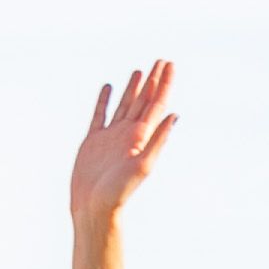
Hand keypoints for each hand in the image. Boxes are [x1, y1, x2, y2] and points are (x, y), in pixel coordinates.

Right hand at [72, 60, 178, 234]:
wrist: (93, 208)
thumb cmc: (119, 192)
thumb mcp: (143, 165)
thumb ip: (158, 139)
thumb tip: (175, 114)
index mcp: (141, 137)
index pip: (156, 104)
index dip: (164, 83)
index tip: (169, 64)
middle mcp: (128, 134)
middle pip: (144, 100)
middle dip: (153, 80)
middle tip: (161, 60)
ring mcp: (110, 136)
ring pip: (125, 104)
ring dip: (133, 88)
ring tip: (140, 70)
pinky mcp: (93, 140)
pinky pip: (100, 114)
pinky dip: (104, 100)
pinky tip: (109, 88)